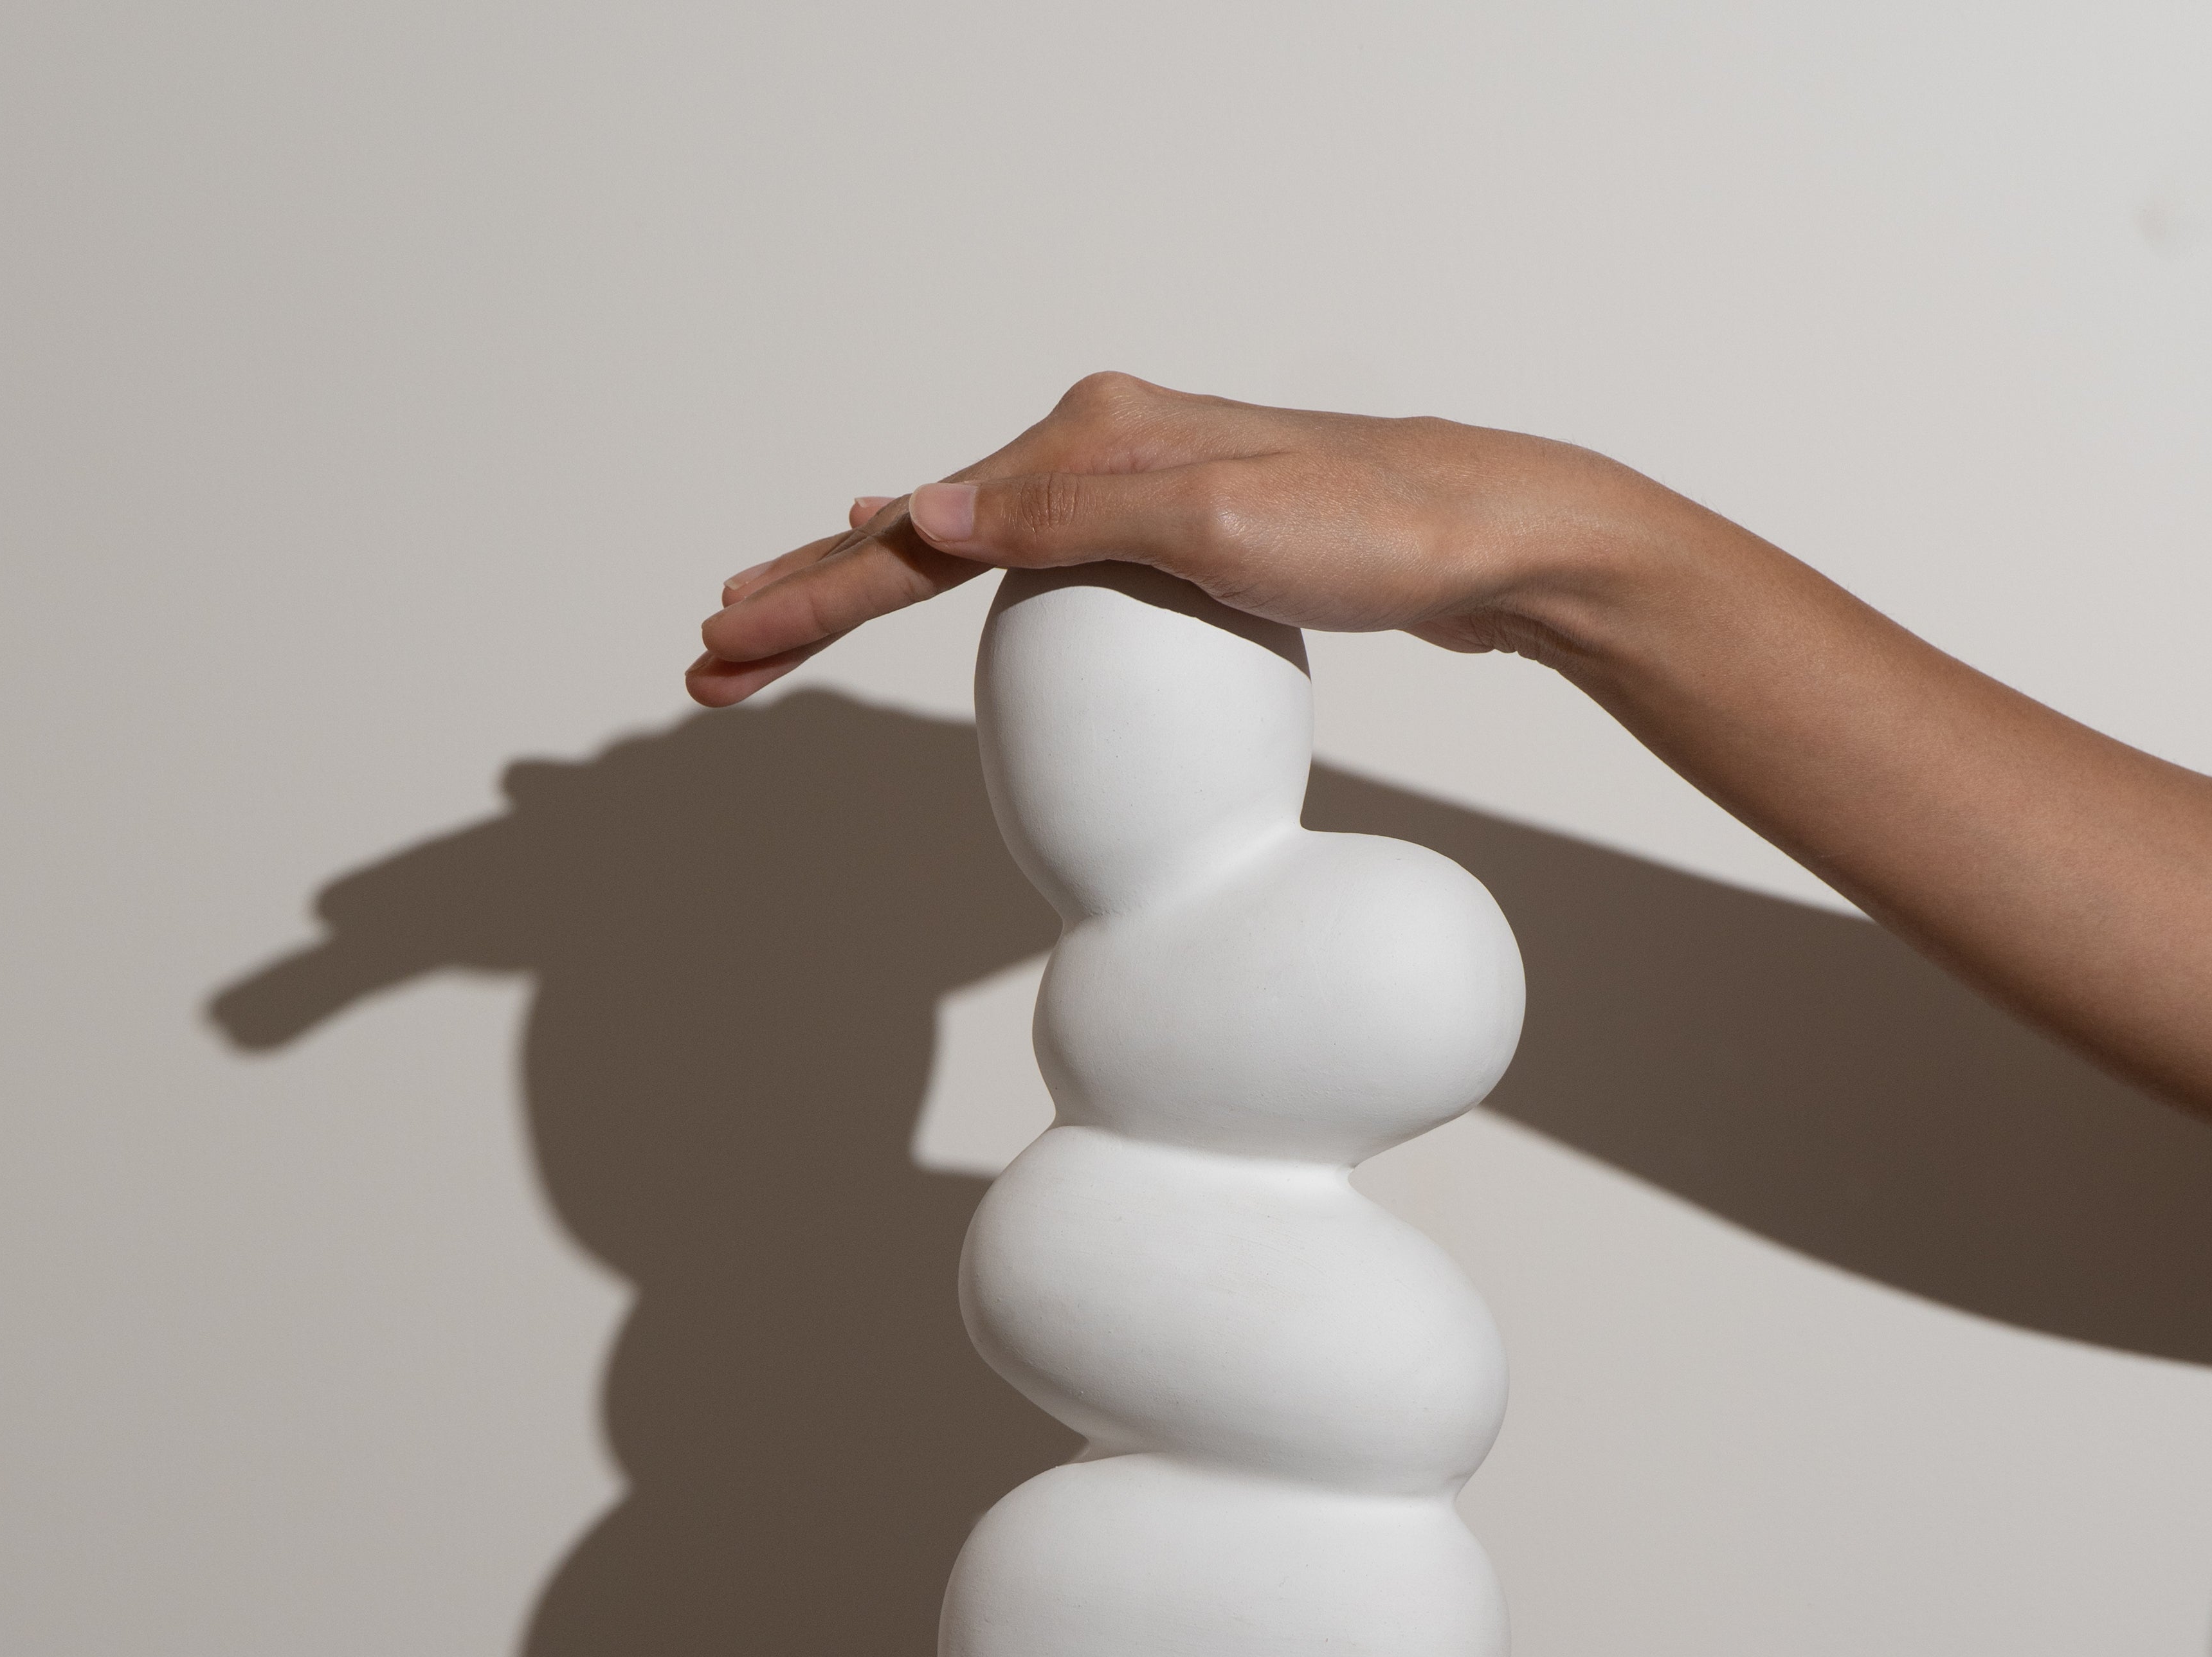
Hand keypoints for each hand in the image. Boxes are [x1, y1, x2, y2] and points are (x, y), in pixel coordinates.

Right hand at [686, 371, 1654, 706]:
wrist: (1494, 538)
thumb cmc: (1376, 537)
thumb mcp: (1217, 529)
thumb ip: (1069, 522)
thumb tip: (923, 518)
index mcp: (1093, 444)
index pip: (919, 540)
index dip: (815, 599)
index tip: (727, 649)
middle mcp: (1102, 449)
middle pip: (923, 534)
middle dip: (816, 596)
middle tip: (717, 657)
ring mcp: (1138, 486)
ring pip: (971, 545)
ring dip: (875, 588)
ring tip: (787, 614)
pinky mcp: (1176, 529)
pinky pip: (1036, 557)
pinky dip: (964, 570)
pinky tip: (940, 562)